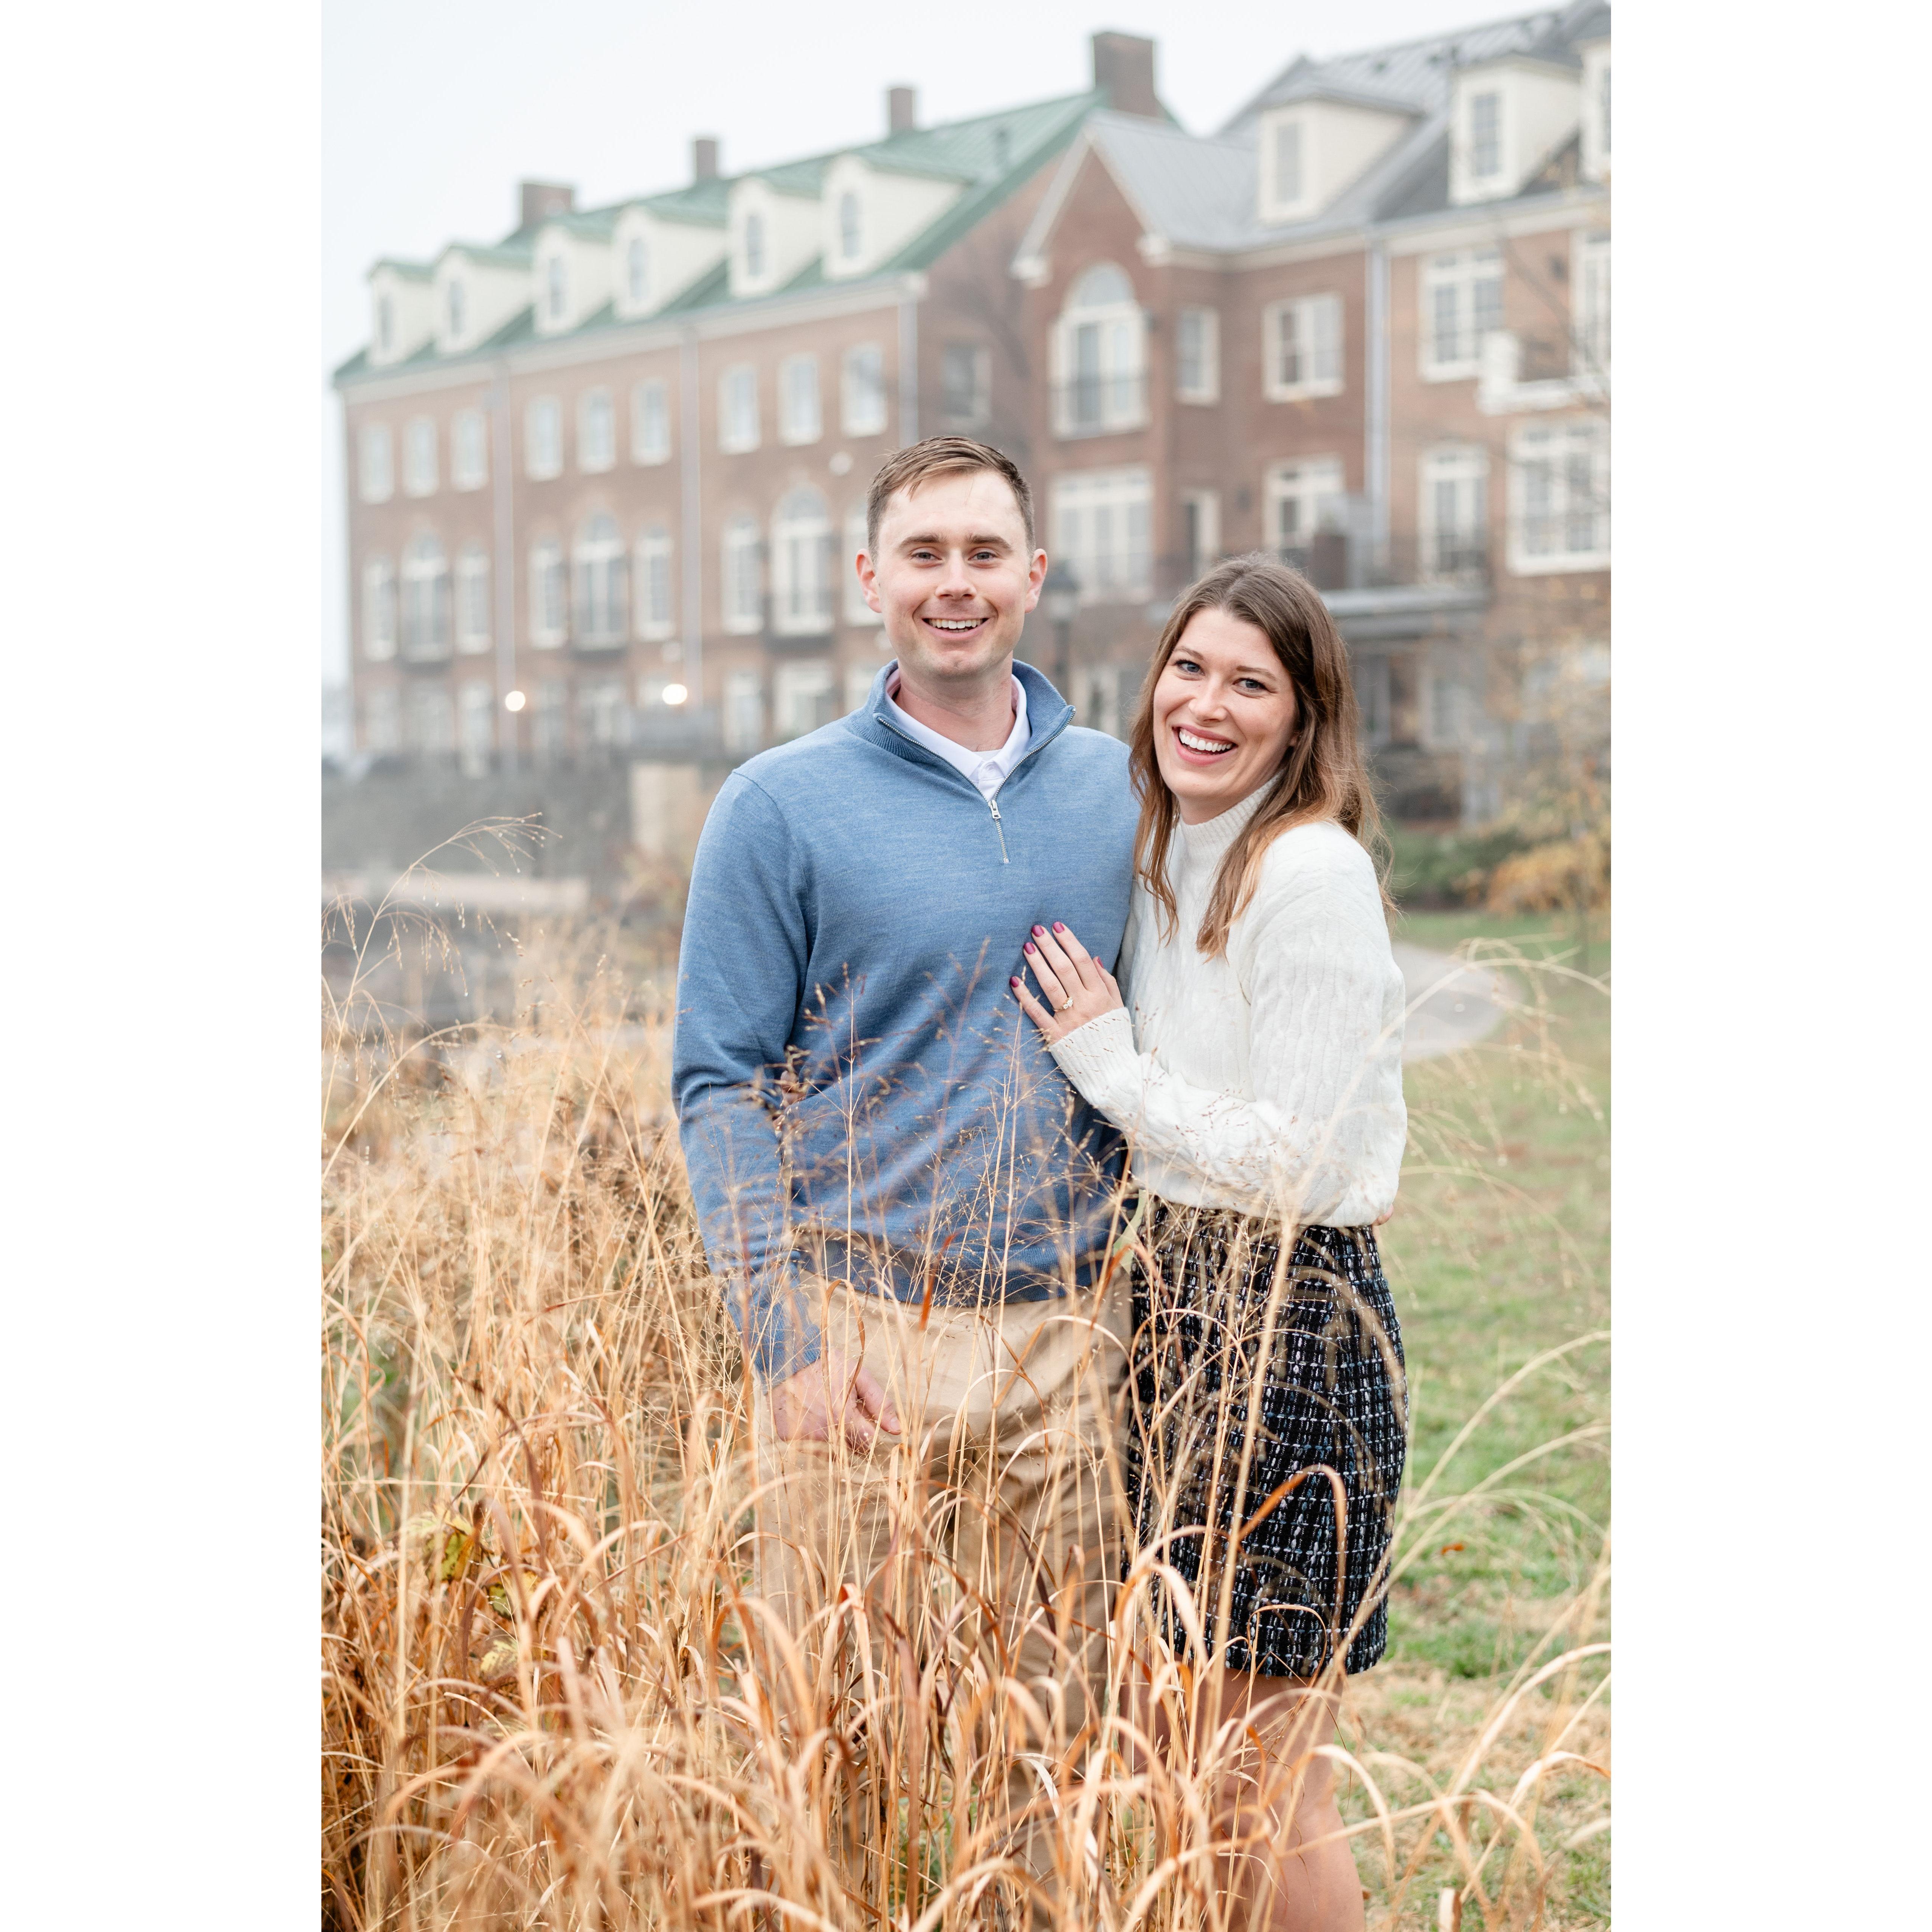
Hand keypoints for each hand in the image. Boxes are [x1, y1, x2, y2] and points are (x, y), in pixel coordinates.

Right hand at [767, 1348, 902, 1450]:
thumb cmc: (828, 1365)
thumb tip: (898, 1429)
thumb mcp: (858, 1376)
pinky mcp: (789, 1438)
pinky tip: (811, 1416)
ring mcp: (803, 1436)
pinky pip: (809, 1447)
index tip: (865, 1424)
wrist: (788, 1359)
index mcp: (843, 1416)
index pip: (867, 1444)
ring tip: (827, 1412)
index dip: (870, 1435)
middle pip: (849, 1450)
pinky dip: (814, 1436)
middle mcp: (823, 1431)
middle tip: (844, 1413)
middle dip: (852, 1436)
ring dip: (833, 1438)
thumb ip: (879, 1403)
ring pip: (830, 1451)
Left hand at [1012, 921, 1123, 1046]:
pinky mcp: (1055, 1035)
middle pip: (1064, 968)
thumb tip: (1094, 958)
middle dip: (1050, 946)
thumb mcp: (1118, 1007)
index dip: (1069, 941)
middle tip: (1036, 929)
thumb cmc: (1113, 1036)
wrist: (1112, 1071)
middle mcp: (1085, 1004)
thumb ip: (1107, 982)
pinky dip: (1025, 996)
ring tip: (1027, 946)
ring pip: (1050, 985)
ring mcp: (1069, 1020)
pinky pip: (1037, 1013)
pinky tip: (1014, 980)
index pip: (1082, 961)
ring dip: (1037, 964)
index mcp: (1100, 995)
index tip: (1057, 926)